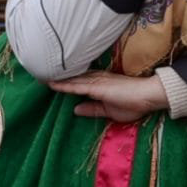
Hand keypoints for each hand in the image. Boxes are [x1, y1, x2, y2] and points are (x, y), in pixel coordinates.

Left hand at [50, 71, 169, 122]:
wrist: (148, 97)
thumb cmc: (133, 104)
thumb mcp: (108, 111)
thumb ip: (92, 109)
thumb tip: (75, 109)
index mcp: (99, 85)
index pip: (77, 82)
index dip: (63, 82)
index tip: (48, 81)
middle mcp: (95, 80)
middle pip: (71, 78)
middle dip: (55, 78)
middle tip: (38, 75)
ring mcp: (96, 81)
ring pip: (71, 80)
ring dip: (55, 80)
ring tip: (39, 77)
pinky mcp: (97, 86)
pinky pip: (76, 86)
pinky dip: (63, 85)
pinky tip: (51, 84)